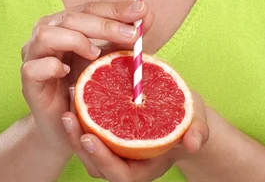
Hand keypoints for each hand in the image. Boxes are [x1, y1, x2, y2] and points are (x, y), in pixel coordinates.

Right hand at [20, 0, 153, 151]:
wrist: (65, 127)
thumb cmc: (86, 86)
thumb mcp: (108, 58)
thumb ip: (124, 36)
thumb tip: (146, 13)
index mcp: (65, 22)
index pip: (90, 8)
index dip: (115, 9)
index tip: (141, 11)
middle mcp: (46, 31)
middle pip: (72, 17)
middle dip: (104, 25)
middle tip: (132, 35)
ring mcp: (33, 55)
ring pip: (47, 34)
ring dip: (75, 40)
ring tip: (95, 55)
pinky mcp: (27, 80)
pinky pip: (33, 67)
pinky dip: (51, 66)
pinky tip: (67, 72)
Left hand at [61, 89, 208, 180]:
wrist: (181, 111)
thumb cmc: (188, 117)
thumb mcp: (196, 120)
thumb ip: (197, 131)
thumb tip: (193, 142)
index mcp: (145, 168)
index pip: (120, 175)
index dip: (104, 159)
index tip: (90, 137)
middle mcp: (125, 164)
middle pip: (95, 165)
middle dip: (79, 144)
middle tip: (68, 118)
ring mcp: (113, 151)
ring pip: (87, 150)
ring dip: (73, 130)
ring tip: (67, 103)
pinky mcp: (106, 135)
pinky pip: (88, 131)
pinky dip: (79, 116)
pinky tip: (74, 92)